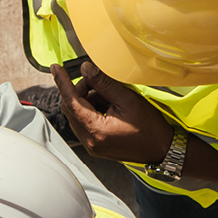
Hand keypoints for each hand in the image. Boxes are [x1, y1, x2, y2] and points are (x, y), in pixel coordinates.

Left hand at [51, 63, 173, 163]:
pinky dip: (90, 111)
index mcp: (96, 131)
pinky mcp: (95, 146)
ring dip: (86, 101)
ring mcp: (91, 146)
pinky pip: (83, 124)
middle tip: (97, 82)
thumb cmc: (149, 127)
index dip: (62, 83)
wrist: (161, 149)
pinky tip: (108, 107)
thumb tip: (85, 69)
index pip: (71, 102)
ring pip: (76, 116)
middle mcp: (89, 141)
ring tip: (109, 97)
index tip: (55, 68)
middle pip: (71, 109)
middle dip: (79, 91)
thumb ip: (104, 83)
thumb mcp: (127, 99)